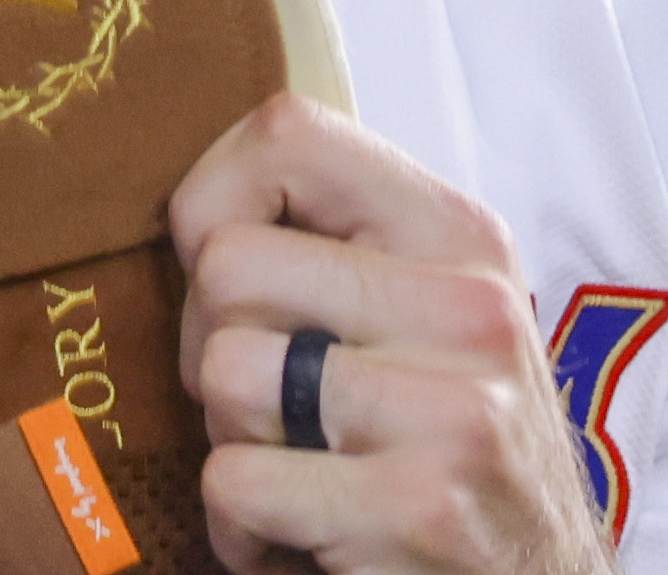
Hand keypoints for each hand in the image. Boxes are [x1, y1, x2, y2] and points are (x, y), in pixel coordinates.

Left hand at [173, 94, 614, 574]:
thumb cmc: (452, 444)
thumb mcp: (432, 315)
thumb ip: (340, 245)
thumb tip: (197, 209)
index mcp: (461, 235)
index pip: (288, 132)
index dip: (213, 198)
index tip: (227, 272)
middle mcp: (470, 307)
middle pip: (226, 265)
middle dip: (210, 345)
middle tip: (269, 402)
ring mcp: (452, 409)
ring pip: (225, 374)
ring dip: (231, 441)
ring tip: (296, 467)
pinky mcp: (419, 507)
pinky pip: (236, 483)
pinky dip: (241, 528)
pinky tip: (302, 536)